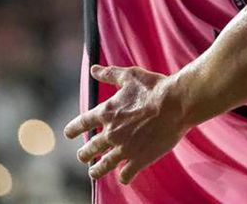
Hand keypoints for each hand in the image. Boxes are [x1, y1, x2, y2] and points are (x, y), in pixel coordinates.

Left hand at [63, 65, 189, 185]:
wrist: (176, 103)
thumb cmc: (154, 87)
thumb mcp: (130, 76)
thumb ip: (110, 74)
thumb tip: (93, 69)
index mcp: (106, 113)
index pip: (81, 124)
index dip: (73, 130)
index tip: (69, 134)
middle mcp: (111, 133)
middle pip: (89, 149)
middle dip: (84, 154)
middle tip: (84, 157)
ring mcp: (124, 148)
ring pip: (103, 166)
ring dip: (96, 170)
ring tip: (94, 172)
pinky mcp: (139, 159)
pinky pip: (125, 174)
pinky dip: (123, 177)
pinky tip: (124, 177)